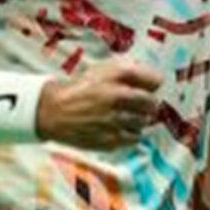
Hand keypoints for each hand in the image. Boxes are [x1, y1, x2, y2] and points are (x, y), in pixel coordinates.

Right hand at [35, 58, 161, 149]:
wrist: (54, 111)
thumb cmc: (80, 88)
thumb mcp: (102, 70)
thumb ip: (128, 70)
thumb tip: (155, 80)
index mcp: (116, 76)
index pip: (154, 80)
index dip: (154, 84)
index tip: (150, 87)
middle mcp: (117, 97)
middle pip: (152, 103)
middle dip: (149, 104)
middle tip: (140, 104)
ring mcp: (114, 120)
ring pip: (144, 122)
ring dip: (140, 119)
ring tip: (127, 116)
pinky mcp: (110, 140)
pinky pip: (134, 138)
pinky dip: (131, 134)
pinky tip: (120, 128)